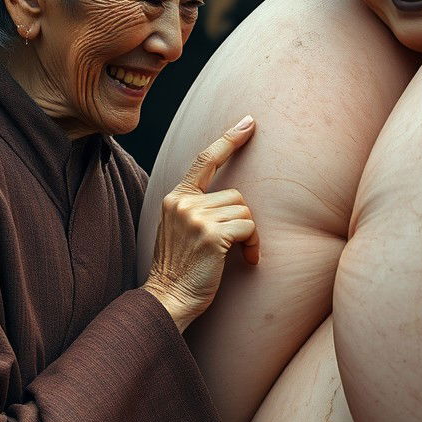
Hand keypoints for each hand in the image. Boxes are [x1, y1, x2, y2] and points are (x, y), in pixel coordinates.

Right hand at [143, 116, 259, 331]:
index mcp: (175, 197)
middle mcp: (183, 202)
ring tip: (240, 254)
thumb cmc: (179, 269)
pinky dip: (253, 244)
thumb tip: (232, 197)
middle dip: (242, 219)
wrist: (168, 298)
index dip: (229, 139)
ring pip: (245, 210)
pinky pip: (249, 226)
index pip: (204, 159)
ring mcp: (196, 216)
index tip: (248, 123)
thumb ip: (196, 208)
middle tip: (240, 244)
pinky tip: (246, 260)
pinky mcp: (212, 233)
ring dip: (249, 234)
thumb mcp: (179, 229)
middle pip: (235, 193)